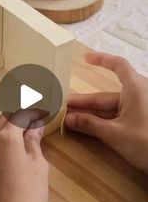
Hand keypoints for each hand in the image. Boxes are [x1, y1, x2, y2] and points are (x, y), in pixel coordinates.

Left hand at [0, 111, 48, 201]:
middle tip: (33, 122)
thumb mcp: (38, 165)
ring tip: (10, 130)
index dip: (33, 112)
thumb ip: (33, 142)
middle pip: (3, 118)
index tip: (43, 114)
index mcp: (7, 138)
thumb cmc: (30, 193)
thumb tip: (35, 126)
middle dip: (19, 116)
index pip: (20, 116)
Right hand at [65, 51, 147, 173]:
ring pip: (109, 109)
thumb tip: (68, 119)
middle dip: (84, 102)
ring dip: (89, 114)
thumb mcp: (115, 133)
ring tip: (67, 117)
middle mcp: (137, 96)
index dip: (102, 60)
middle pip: (105, 95)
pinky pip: (115, 118)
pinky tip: (84, 126)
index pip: (118, 66)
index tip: (85, 58)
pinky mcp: (138, 124)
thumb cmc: (146, 143)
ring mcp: (138, 111)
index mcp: (135, 89)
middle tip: (62, 105)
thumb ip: (90, 125)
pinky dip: (100, 122)